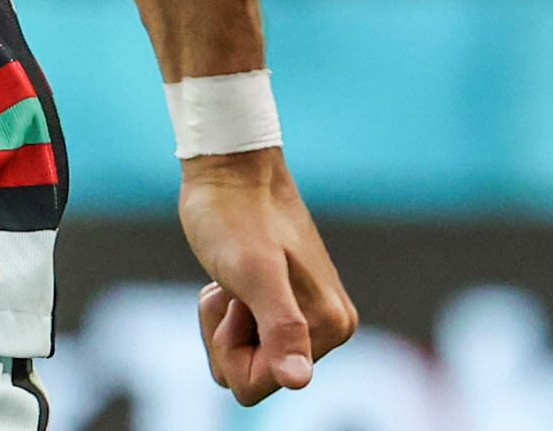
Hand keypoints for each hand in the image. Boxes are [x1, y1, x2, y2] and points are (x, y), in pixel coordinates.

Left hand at [177, 149, 357, 405]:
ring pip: (241, 359)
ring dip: (221, 321)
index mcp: (331, 326)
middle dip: (225, 335)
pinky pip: (242, 340)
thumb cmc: (234, 214)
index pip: (258, 385)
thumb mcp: (253, 272)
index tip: (239, 297)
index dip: (232, 346)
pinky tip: (231, 278)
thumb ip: (282, 328)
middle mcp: (330, 326)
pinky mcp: (285, 303)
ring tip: (231, 278)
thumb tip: (299, 380)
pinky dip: (224, 312)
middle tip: (232, 284)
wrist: (229, 167)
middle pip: (251, 377)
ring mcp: (307, 315)